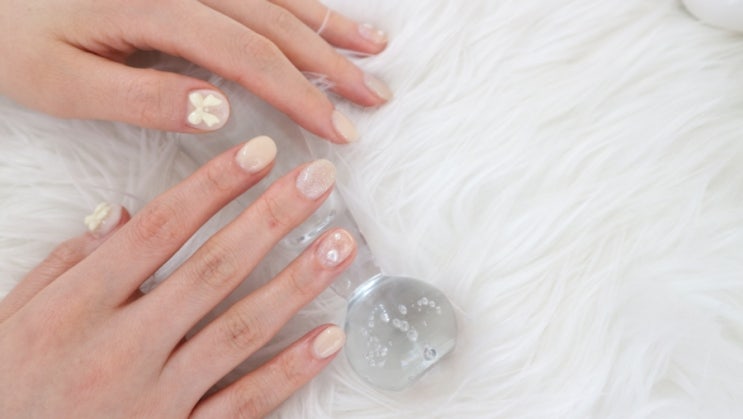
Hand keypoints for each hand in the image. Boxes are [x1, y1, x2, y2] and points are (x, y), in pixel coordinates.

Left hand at [0, 0, 392, 141]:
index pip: (249, 56)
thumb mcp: (62, 80)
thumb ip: (144, 96)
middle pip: (277, 20)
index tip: (340, 129)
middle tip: (378, 96)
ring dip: (328, 21)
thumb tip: (222, 110)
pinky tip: (321, 9)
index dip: (301, 95)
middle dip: (333, 62)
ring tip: (375, 46)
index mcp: (157, 6)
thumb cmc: (13, 33)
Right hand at [0, 136, 355, 417]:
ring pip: (241, 330)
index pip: (163, 229)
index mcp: (80, 307)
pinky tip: (331, 335)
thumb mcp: (12, 319)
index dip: (216, 184)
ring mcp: (157, 397)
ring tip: (340, 244)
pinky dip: (292, 370)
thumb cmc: (7, 389)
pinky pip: (245, 403)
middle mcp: (123, 347)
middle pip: (215, 268)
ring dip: (298, 283)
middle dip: (273, 218)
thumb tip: (126, 214)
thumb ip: (67, 263)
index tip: (260, 150)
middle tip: (319, 179)